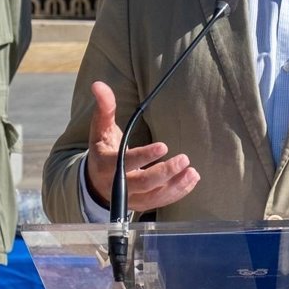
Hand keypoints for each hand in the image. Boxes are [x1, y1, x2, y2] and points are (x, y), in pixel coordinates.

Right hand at [84, 81, 198, 212]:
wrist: (96, 181)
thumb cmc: (103, 149)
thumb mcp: (100, 129)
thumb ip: (104, 108)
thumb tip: (99, 84)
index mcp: (106, 165)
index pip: (125, 162)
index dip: (144, 156)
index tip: (164, 146)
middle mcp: (117, 185)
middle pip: (144, 183)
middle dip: (165, 172)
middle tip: (184, 158)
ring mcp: (131, 198)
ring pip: (155, 196)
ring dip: (176, 185)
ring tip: (193, 172)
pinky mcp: (142, 205)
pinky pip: (162, 202)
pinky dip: (178, 192)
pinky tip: (191, 179)